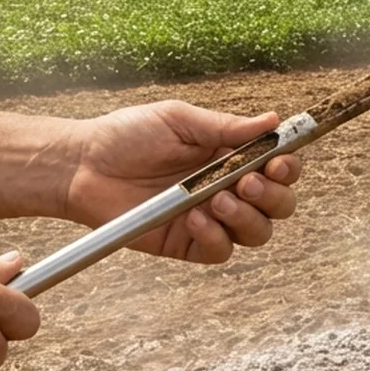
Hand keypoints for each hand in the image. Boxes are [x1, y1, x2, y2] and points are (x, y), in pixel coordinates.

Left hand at [64, 101, 303, 264]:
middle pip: (279, 205)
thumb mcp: (179, 120)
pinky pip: (221, 251)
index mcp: (231, 156)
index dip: (287, 167)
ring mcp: (211, 219)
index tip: (277, 161)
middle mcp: (228, 189)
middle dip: (273, 196)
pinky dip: (217, 237)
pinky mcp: (189, 244)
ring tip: (218, 200)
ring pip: (258, 232)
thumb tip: (273, 121)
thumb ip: (226, 127)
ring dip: (248, 217)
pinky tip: (194, 218)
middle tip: (247, 183)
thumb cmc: (126, 135)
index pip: (278, 167)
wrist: (82, 165)